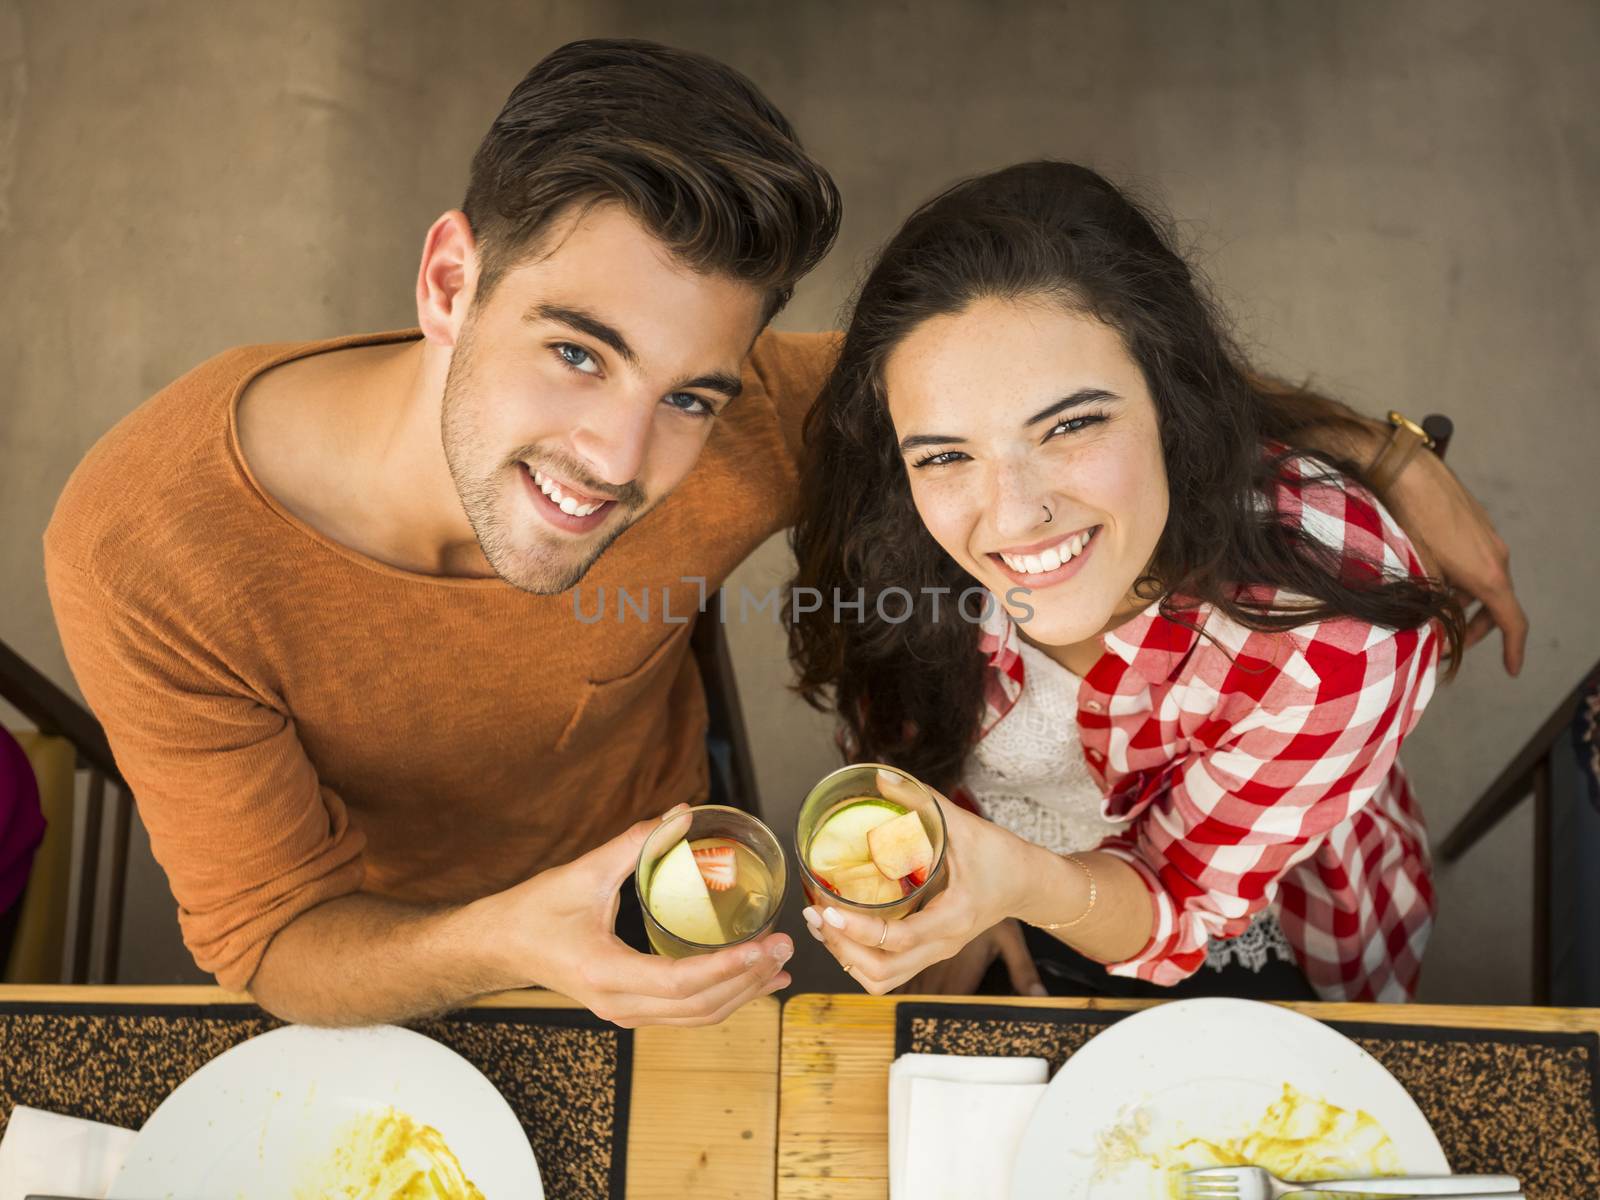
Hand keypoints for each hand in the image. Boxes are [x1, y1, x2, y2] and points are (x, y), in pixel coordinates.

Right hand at [488, 805, 792, 1026]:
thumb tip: (680, 812)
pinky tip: (747, 981)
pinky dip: (721, 999)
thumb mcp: (583, 872)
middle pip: (699, 1007)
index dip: (729, 967)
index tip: (766, 946)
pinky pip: (684, 1013)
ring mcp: (624, 1012)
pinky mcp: (628, 1007)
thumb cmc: (532, 912)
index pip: (681, 983)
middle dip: (749, 981)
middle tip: (785, 948)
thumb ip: (635, 842)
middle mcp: (618, 1004)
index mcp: (607, 974)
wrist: (497, 945)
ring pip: (695, 1017)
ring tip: (779, 968)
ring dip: (741, 995)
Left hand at [801, 771, 1038, 994]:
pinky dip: (859, 958)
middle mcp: (943, 944)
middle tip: (816, 915)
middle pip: (882, 973)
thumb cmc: (1002, 857)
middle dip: (842, 949)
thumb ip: (922, 801)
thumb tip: (880, 776)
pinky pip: (887, 971)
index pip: (899, 940)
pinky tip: (842, 930)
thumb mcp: (965, 825)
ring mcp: (936, 952)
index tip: (829, 911)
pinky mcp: (929, 951)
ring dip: (848, 958)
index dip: (859, 931)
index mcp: (953, 917)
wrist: (1029, 884)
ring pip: (882, 979)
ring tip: (824, 925)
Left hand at [1384, 449, 1526, 674]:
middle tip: (1446, 646)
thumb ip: (1432, 605)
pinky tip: (1428, 580)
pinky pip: (1473, 560)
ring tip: (1430, 615)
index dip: (1514, 649)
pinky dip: (1458, 580)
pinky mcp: (1473, 523)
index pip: (1513, 621)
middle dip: (1473, 630)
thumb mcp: (1419, 574)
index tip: (1512, 670)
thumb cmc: (1410, 523)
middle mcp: (1496, 556)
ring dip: (1462, 604)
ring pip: (1481, 582)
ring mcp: (1486, 537)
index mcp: (1488, 574)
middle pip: (1495, 605)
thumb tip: (1433, 629)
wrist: (1406, 470)